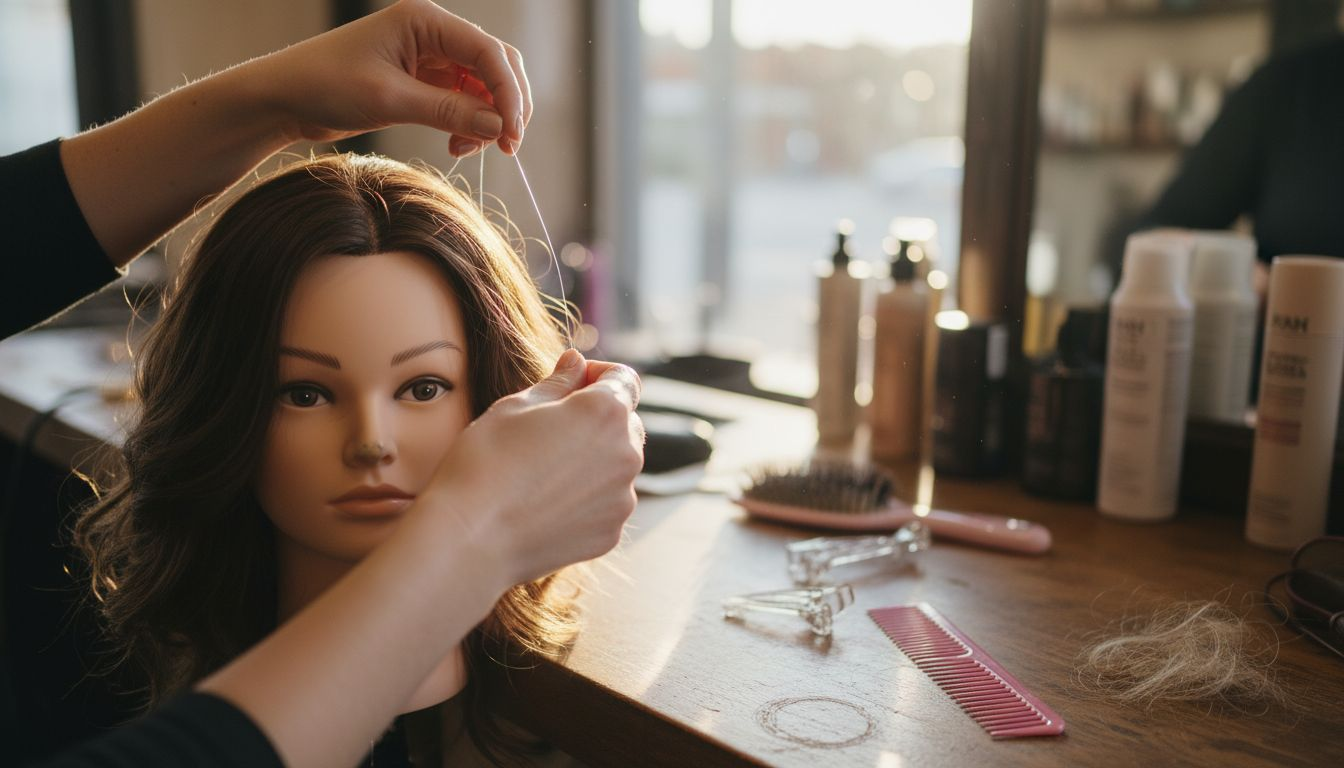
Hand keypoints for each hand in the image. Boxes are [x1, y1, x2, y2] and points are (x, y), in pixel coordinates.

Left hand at [248, 0, 530, 154]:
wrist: (284, 97)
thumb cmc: (324, 85)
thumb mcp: (389, 100)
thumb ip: (448, 111)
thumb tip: (498, 127)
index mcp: (425, 21)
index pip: (487, 52)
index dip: (508, 94)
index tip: (511, 134)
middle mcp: (432, 33)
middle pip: (495, 65)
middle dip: (506, 105)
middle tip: (507, 147)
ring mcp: (430, 56)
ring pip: (483, 86)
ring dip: (487, 119)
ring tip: (468, 150)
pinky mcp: (423, 80)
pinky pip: (464, 100)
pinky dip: (469, 124)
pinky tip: (456, 144)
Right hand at [429, 350, 643, 586]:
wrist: (470, 537)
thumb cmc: (485, 462)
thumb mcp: (515, 407)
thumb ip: (558, 382)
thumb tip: (576, 363)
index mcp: (606, 412)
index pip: (624, 379)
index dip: (598, 375)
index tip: (572, 383)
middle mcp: (627, 453)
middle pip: (625, 424)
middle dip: (597, 420)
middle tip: (550, 430)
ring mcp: (623, 498)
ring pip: (616, 466)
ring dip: (593, 461)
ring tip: (542, 473)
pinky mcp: (610, 532)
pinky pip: (605, 504)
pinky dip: (586, 499)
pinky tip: (545, 504)